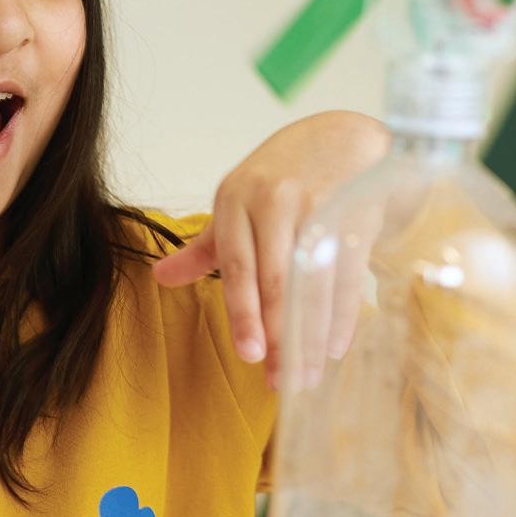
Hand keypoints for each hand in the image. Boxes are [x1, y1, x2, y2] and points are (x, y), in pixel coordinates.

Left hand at [152, 110, 389, 389]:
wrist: (343, 136)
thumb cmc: (282, 176)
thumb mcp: (237, 201)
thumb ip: (204, 247)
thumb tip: (160, 277)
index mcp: (236, 199)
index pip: (237, 266)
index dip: (244, 313)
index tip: (248, 355)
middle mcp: (275, 200)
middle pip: (276, 280)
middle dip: (278, 335)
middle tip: (280, 380)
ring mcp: (318, 204)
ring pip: (313, 281)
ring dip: (311, 335)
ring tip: (307, 374)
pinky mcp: (356, 211)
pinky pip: (348, 272)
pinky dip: (343, 314)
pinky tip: (336, 345)